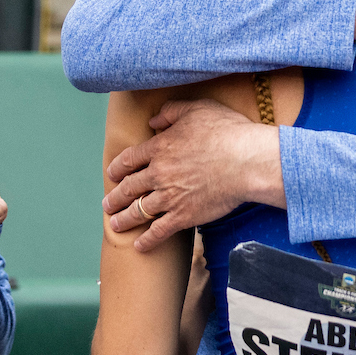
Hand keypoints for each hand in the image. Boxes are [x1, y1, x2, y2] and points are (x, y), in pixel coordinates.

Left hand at [103, 99, 281, 251]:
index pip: (129, 159)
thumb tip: (154, 120)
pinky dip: (147, 240)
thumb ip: (172, 111)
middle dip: (115, 197)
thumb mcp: (198, 108)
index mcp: (160, 147)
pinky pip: (159, 231)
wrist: (248, 162)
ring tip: (115, 224)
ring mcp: (170, 197)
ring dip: (124, 219)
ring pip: (138, 211)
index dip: (117, 168)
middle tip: (107, 204)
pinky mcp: (184, 216)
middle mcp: (159, 173)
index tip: (112, 174)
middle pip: (129, 188)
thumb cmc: (227, 132)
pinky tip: (139, 246)